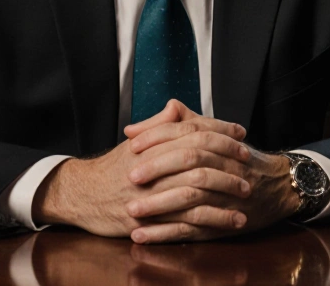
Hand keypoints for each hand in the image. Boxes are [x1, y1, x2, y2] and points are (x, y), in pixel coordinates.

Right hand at [32, 102, 251, 237]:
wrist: (81, 195)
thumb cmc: (112, 168)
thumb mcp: (134, 142)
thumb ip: (159, 124)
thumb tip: (178, 107)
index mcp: (151, 144)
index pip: (191, 131)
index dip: (219, 130)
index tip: (240, 133)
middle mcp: (152, 167)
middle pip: (198, 159)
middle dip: (228, 161)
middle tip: (249, 164)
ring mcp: (150, 195)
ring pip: (196, 191)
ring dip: (226, 193)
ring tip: (246, 194)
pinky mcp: (150, 221)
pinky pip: (188, 222)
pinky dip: (214, 221)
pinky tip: (232, 222)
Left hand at [123, 100, 302, 243]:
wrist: (277, 186)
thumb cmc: (239, 159)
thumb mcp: (215, 133)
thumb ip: (180, 123)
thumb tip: (138, 127)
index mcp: (218, 142)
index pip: (185, 133)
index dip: (157, 137)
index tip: (132, 144)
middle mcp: (223, 166)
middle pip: (189, 162)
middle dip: (157, 169)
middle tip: (131, 176)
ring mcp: (223, 196)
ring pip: (190, 198)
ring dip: (158, 206)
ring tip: (131, 211)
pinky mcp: (220, 222)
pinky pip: (192, 229)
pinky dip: (165, 234)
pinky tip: (142, 236)